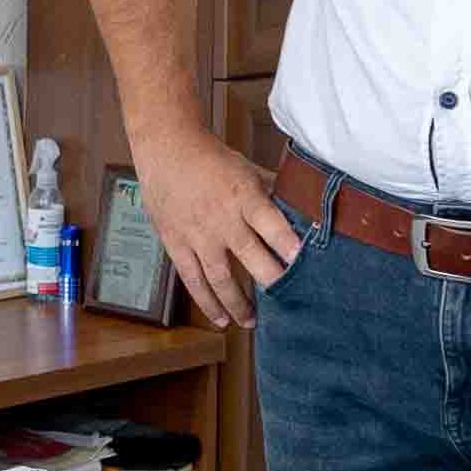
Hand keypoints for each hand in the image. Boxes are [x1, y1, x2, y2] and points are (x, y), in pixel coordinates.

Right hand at [137, 137, 304, 324]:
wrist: (166, 149)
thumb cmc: (211, 159)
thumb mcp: (248, 169)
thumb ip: (273, 193)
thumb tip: (302, 209)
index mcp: (244, 196)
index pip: (271, 224)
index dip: (288, 244)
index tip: (303, 263)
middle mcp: (222, 219)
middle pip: (250, 256)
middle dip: (271, 280)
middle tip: (288, 299)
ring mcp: (198, 235)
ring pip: (220, 277)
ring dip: (238, 303)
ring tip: (251, 322)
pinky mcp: (177, 244)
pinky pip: (193, 279)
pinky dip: (207, 302)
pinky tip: (221, 318)